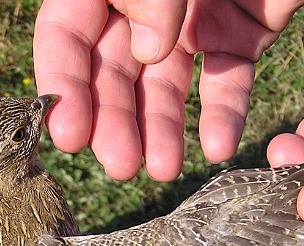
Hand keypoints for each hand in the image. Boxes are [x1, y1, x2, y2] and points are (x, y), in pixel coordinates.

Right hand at [34, 0, 303, 180]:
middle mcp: (140, 8)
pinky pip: (227, 81)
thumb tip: (148, 55)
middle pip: (114, 74)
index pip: (66, 39)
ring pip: (166, 88)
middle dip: (116, 122)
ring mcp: (189, 24)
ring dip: (162, 131)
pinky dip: (224, 115)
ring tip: (161, 172)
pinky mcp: (239, 36)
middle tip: (119, 166)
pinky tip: (216, 148)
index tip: (69, 137)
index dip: (65, 88)